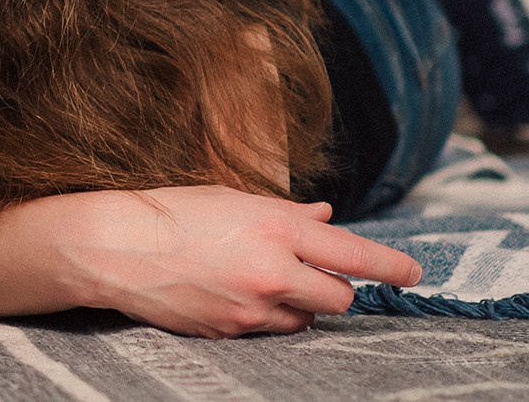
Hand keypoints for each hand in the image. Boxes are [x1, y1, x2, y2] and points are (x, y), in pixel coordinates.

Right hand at [47, 185, 425, 337]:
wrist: (113, 247)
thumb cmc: (170, 211)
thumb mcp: (230, 197)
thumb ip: (285, 212)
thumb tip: (324, 216)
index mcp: (275, 229)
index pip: (353, 254)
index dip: (392, 265)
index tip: (414, 272)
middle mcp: (272, 271)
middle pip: (340, 297)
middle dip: (334, 287)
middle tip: (312, 271)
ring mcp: (252, 307)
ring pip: (306, 317)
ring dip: (298, 303)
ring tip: (260, 279)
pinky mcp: (232, 331)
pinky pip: (268, 328)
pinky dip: (263, 314)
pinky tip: (230, 291)